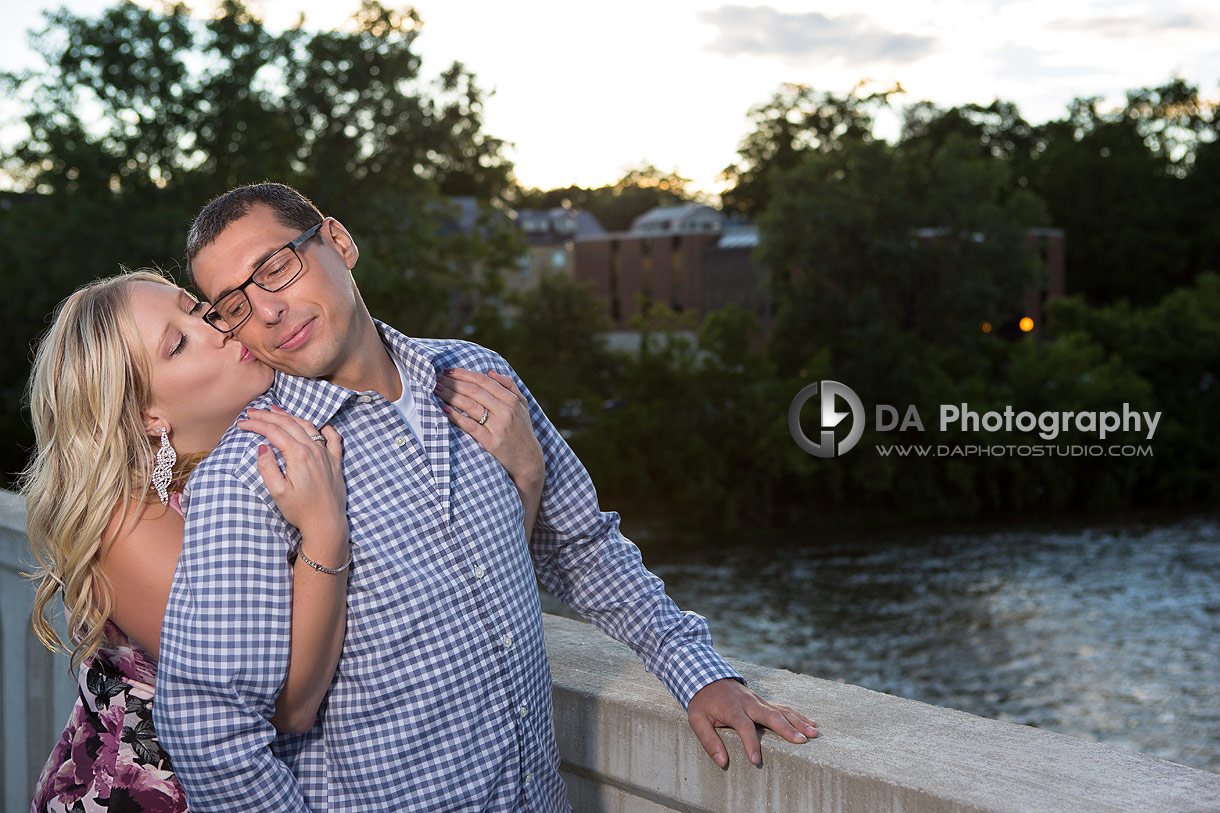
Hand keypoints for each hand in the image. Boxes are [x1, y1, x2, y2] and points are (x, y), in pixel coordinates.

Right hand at [237, 406, 346, 545]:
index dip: (256, 425)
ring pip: (308, 427)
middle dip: (268, 416)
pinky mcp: (336, 462)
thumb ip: (268, 467)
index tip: (242, 423)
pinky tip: (319, 425)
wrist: (327, 524)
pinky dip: (324, 428)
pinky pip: (333, 438)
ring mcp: (327, 454)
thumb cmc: (301, 510)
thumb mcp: (277, 492)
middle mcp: (315, 450)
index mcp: (299, 456)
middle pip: (289, 424)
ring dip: (290, 417)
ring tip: (276, 411)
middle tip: (252, 412)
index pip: (274, 432)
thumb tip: (263, 447)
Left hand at [435, 368, 543, 489]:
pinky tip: (445, 409)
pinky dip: (456, 416)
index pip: (483, 381)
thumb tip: (489, 371)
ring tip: (437, 390)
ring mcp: (498, 427)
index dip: (464, 374)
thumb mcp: (522, 405)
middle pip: (474, 391)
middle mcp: (505, 411)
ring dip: (451, 396)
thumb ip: (509, 385)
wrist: (528, 459)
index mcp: (512, 400)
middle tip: (437, 378)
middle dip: (453, 383)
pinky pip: (470, 426)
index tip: (448, 370)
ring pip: (470, 406)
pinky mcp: (491, 442)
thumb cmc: (522, 429)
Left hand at [686, 678, 818, 767]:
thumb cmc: (702, 702)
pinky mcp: (763, 701)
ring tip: (814, 734)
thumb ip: (709, 741)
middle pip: (770, 715)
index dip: (750, 743)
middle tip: (801, 742)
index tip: (756, 760)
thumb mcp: (697, 720)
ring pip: (781, 710)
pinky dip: (798, 715)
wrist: (707, 676)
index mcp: (732, 708)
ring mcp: (758, 700)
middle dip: (786, 728)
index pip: (744, 726)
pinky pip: (783, 707)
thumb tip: (722, 762)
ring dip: (798, 722)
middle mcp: (748, 702)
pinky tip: (811, 722)